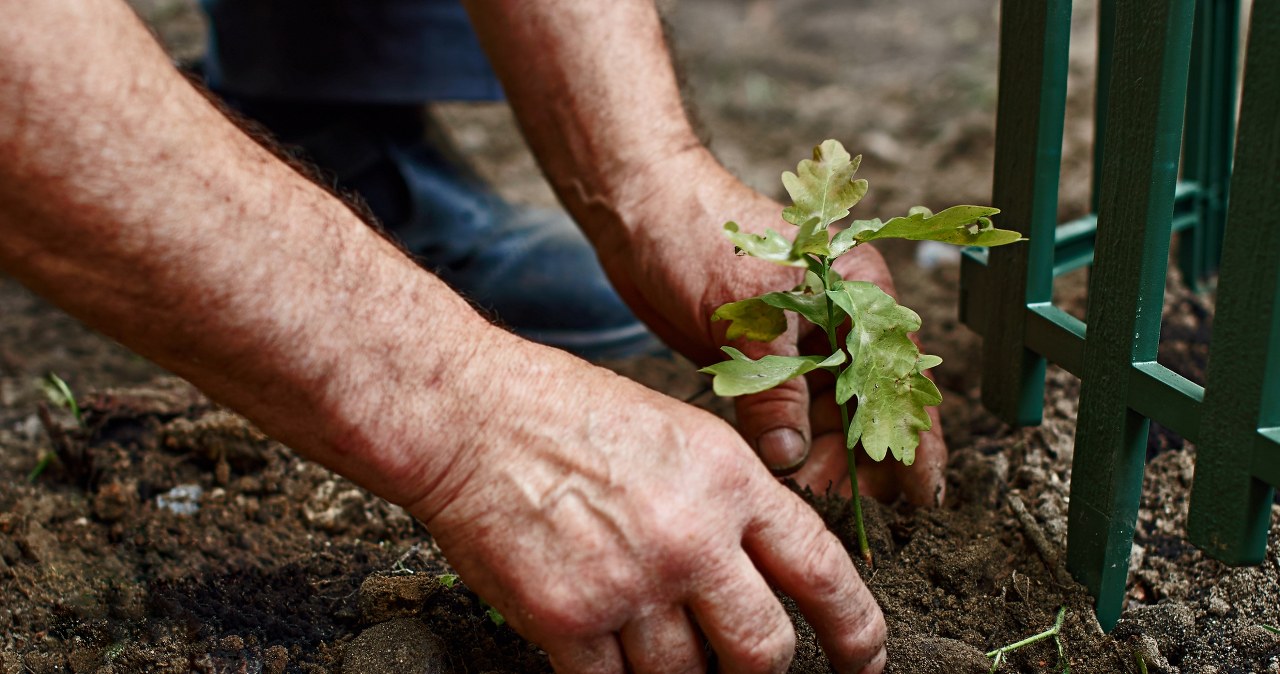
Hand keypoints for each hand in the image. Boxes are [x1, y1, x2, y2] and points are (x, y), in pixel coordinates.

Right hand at [404, 330, 885, 672]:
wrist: (473, 416)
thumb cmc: (570, 416)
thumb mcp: (682, 435)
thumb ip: (733, 505)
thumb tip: (764, 575)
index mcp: (731, 482)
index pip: (823, 572)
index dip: (856, 633)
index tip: (862, 662)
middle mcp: (692, 538)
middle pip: (763, 651)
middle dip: (757, 670)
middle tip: (739, 666)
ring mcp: (631, 585)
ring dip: (675, 672)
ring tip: (645, 632)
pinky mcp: (568, 621)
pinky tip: (599, 648)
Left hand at [592, 148, 947, 504]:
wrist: (637, 211)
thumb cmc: (697, 233)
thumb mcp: (744, 313)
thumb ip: (773, 388)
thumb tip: (791, 457)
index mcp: (855, 290)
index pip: (898, 375)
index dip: (914, 438)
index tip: (922, 496)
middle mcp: (836, 320)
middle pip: (866, 406)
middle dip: (859, 461)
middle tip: (836, 507)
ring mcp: (798, 344)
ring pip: (826, 419)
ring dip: (821, 461)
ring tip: (808, 500)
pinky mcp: (760, 362)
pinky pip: (784, 416)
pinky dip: (785, 449)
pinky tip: (781, 479)